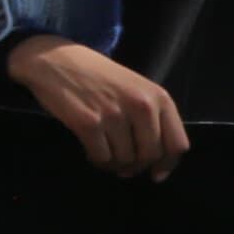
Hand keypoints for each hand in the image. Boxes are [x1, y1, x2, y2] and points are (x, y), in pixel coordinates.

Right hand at [4, 33, 189, 177]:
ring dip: (115, 165)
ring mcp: (115, 115)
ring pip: (125, 160)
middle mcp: (141, 106)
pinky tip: (91, 152)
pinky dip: (98, 161)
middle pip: (150, 156)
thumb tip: (155, 165)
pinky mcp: (89, 123)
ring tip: (105, 155)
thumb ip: (151, 119)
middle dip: (136, 166)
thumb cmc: (97, 75)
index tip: (155, 174)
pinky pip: (102, 158)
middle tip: (123, 165)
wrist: (56, 59)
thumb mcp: (135, 89)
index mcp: (158, 97)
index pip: (177, 144)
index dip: (167, 164)